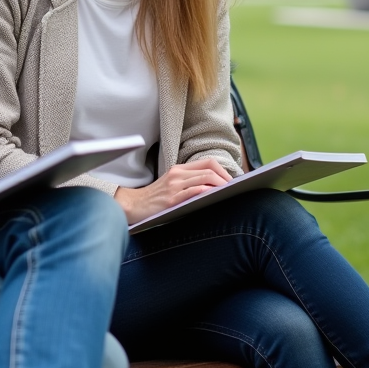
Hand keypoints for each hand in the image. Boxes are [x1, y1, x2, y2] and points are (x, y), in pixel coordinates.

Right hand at [113, 159, 230, 224]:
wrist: (133, 205)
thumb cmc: (154, 198)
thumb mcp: (171, 184)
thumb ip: (188, 182)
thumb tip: (213, 188)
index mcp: (178, 169)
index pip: (207, 162)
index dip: (223, 170)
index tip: (232, 180)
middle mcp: (177, 174)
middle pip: (209, 168)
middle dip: (226, 178)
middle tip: (235, 188)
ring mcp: (174, 185)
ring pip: (204, 178)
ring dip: (221, 185)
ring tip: (230, 192)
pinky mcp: (172, 199)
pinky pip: (194, 191)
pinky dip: (207, 191)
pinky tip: (215, 196)